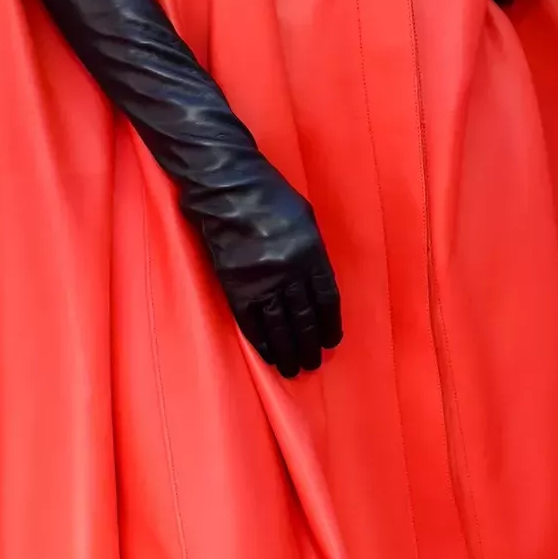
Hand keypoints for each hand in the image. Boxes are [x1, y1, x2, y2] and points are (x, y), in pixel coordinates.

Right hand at [179, 155, 342, 377]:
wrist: (226, 188)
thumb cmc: (269, 196)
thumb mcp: (305, 218)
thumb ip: (312, 252)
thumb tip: (314, 283)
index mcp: (311, 253)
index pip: (326, 299)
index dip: (329, 325)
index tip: (331, 341)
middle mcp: (289, 271)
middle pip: (304, 318)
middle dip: (310, 345)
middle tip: (313, 364)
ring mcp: (261, 280)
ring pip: (279, 326)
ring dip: (288, 351)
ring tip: (293, 369)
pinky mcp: (235, 285)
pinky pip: (251, 321)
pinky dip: (261, 341)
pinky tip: (268, 355)